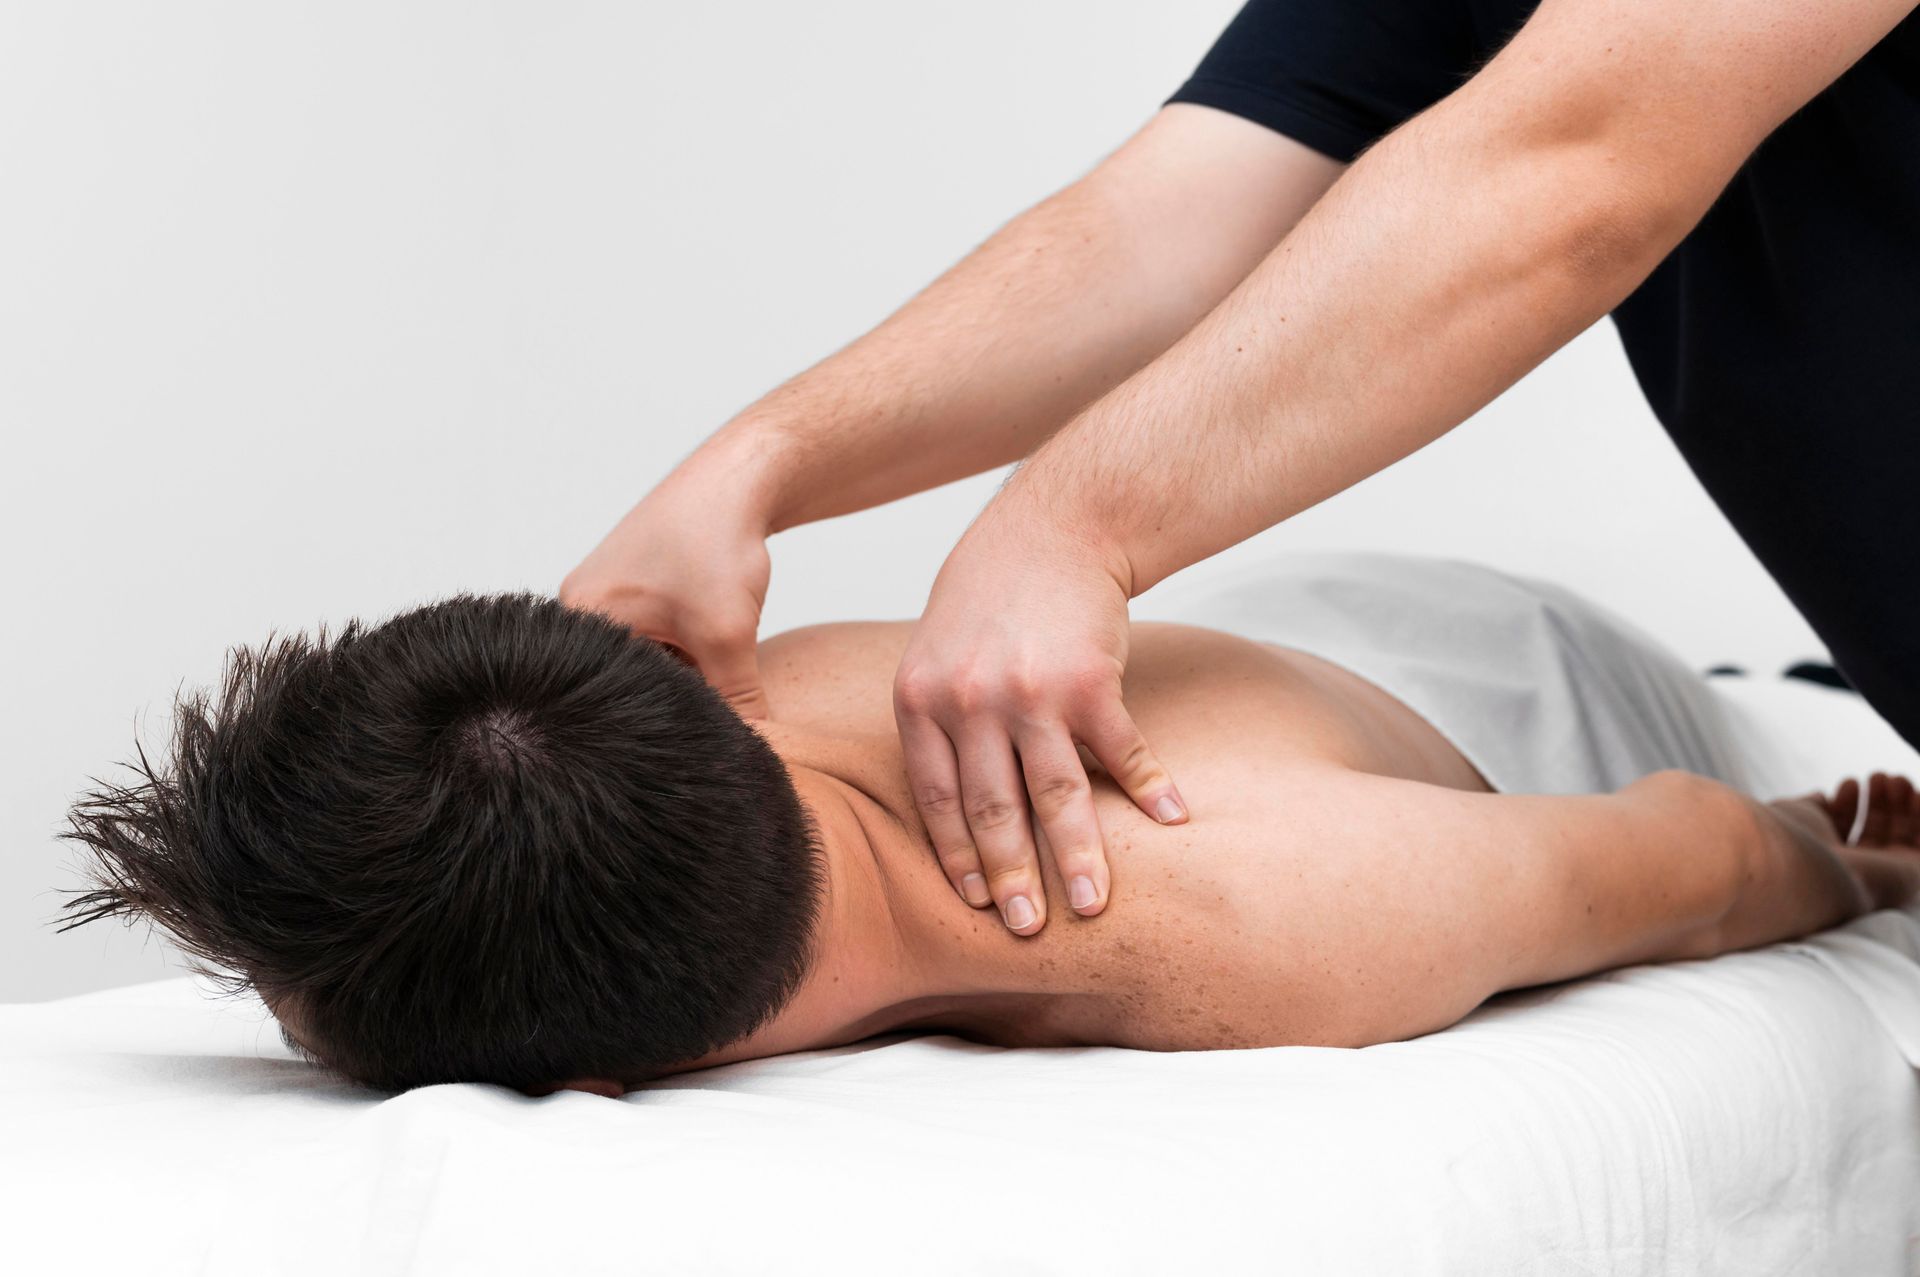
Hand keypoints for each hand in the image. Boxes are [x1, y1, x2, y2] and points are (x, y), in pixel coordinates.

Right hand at [561, 449, 773, 719]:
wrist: (738, 477)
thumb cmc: (716, 540)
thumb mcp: (728, 634)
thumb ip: (737, 702)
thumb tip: (754, 757)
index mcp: (577, 620)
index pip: (613, 697)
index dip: (660, 722)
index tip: (699, 739)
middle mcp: (578, 613)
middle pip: (628, 685)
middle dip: (674, 698)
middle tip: (714, 707)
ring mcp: (605, 602)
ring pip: (649, 667)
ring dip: (686, 674)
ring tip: (715, 661)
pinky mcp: (634, 595)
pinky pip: (658, 645)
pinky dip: (690, 653)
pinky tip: (714, 645)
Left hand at [893, 494, 1186, 935]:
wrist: (1053, 528)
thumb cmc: (991, 595)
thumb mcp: (935, 653)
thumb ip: (936, 724)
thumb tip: (948, 811)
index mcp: (920, 699)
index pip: (937, 800)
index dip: (958, 859)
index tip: (976, 906)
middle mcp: (969, 700)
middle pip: (993, 811)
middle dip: (1014, 879)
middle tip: (1028, 933)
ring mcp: (1031, 691)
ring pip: (1056, 795)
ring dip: (1080, 857)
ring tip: (1096, 905)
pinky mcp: (1090, 680)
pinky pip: (1121, 751)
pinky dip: (1149, 788)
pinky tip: (1172, 820)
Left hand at [1793, 772, 1919, 912]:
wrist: (1804, 871)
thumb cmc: (1789, 840)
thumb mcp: (1795, 813)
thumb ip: (1812, 805)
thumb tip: (1822, 797)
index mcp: (1822, 860)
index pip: (1844, 830)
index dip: (1849, 805)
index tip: (1850, 782)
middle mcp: (1853, 871)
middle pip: (1875, 832)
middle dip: (1879, 800)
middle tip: (1878, 776)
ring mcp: (1881, 877)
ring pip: (1900, 836)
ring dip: (1902, 804)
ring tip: (1895, 778)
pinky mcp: (1909, 878)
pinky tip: (1915, 795)